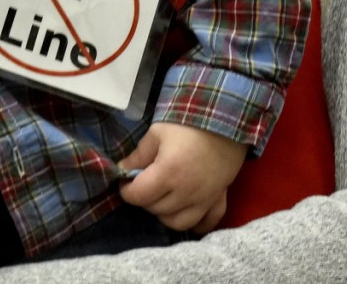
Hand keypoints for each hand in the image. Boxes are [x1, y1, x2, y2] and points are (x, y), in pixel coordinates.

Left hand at [119, 122, 246, 233]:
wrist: (225, 122)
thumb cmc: (187, 124)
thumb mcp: (157, 133)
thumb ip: (138, 155)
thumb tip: (122, 170)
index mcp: (167, 174)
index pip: (138, 196)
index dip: (126, 190)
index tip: (125, 181)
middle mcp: (185, 193)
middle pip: (156, 209)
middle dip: (144, 199)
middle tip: (143, 184)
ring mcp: (204, 200)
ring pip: (177, 223)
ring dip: (165, 213)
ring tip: (162, 197)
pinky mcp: (219, 200)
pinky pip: (206, 224)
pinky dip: (195, 224)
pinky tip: (186, 211)